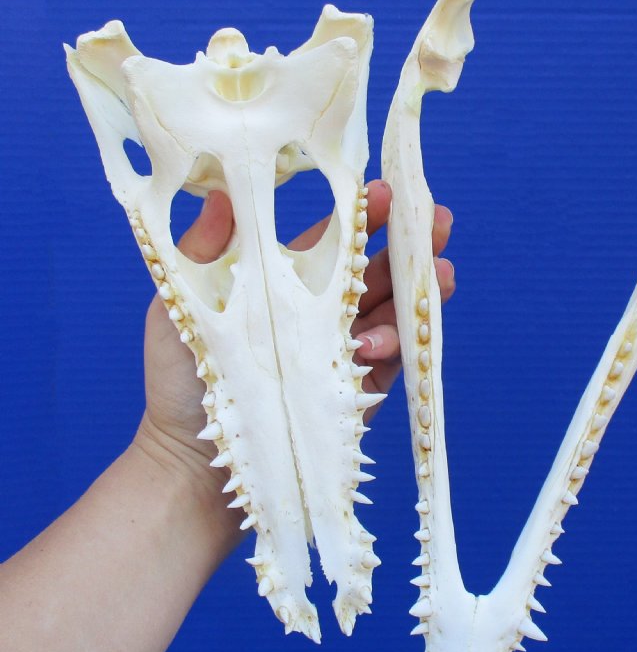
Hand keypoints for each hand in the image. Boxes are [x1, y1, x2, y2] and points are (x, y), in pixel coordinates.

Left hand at [135, 180, 454, 513]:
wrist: (190, 461)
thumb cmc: (179, 380)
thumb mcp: (180, 304)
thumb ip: (205, 250)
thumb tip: (223, 192)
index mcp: (286, 286)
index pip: (333, 242)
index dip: (362, 215)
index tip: (384, 190)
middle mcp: (320, 314)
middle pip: (375, 272)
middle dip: (412, 244)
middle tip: (442, 221)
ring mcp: (341, 353)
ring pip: (393, 314)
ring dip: (418, 293)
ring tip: (441, 273)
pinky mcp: (354, 393)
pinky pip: (387, 364)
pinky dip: (391, 348)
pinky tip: (376, 343)